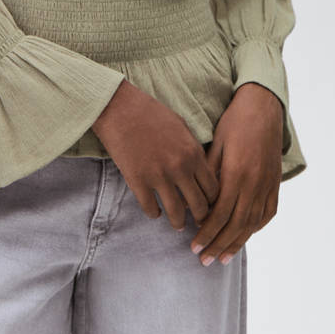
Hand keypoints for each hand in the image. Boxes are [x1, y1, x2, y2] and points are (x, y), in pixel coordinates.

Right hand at [91, 79, 219, 229]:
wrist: (120, 108)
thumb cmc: (151, 114)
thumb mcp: (181, 127)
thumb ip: (193, 151)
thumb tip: (200, 173)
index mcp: (193, 153)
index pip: (213, 189)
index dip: (214, 202)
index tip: (210, 205)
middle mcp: (179, 168)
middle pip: (199, 206)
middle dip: (201, 217)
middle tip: (198, 221)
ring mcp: (158, 176)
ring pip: (176, 213)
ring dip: (178, 223)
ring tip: (178, 225)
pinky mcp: (138, 181)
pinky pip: (151, 209)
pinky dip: (154, 214)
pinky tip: (155, 211)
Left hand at [190, 82, 282, 265]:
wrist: (264, 107)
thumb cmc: (234, 122)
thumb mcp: (216, 144)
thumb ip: (207, 173)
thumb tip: (191, 198)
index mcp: (237, 173)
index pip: (220, 214)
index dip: (207, 233)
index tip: (194, 246)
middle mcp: (255, 183)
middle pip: (236, 224)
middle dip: (218, 244)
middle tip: (203, 260)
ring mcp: (268, 185)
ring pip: (252, 223)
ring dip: (236, 243)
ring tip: (222, 258)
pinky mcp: (275, 183)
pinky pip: (266, 213)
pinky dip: (254, 228)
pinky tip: (243, 236)